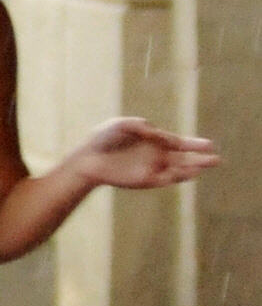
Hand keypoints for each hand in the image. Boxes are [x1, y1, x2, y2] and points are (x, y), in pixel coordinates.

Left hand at [64, 116, 220, 192]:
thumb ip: (140, 125)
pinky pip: (166, 179)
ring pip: (179, 170)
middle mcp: (157, 156)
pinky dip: (177, 177)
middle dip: (201, 159)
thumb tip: (155, 131)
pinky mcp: (145, 180)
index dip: (195, 144)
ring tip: (205, 164)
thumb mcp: (121, 125)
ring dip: (192, 168)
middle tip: (217, 159)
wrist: (87, 158)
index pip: (180, 143)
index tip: (209, 145)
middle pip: (185, 158)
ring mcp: (153, 169)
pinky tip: (187, 173)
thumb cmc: (103, 138)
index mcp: (155, 141)